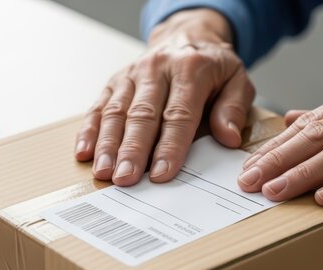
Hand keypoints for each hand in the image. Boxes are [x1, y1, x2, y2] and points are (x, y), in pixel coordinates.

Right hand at [74, 9, 254, 185]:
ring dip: (108, 145)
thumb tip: (229, 138)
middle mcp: (157, 70)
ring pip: (116, 112)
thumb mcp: (237, 80)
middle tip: (125, 179)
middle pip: (142, 115)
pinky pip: (99, 106)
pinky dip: (90, 130)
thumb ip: (234, 109)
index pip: (179, 114)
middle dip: (132, 150)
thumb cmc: (214, 67)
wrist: (187, 37)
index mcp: (190, 70)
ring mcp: (132, 75)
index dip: (170, 146)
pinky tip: (84, 153)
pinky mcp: (115, 81)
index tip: (162, 174)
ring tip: (103, 172)